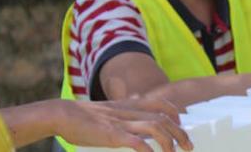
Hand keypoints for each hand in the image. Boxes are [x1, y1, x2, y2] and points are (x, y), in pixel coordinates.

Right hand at [53, 97, 192, 151]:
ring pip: (156, 127)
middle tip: (189, 146)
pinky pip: (137, 142)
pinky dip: (148, 150)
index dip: (175, 112)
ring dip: (170, 141)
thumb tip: (132, 105)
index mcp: (129, 105)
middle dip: (180, 132)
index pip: (160, 103)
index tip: (182, 124)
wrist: (62, 114)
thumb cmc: (81, 116)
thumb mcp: (107, 108)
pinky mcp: (113, 135)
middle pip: (164, 118)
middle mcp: (130, 111)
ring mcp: (122, 122)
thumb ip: (122, 109)